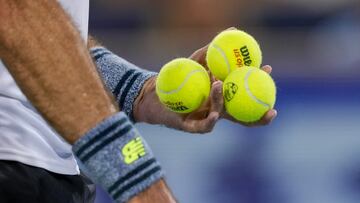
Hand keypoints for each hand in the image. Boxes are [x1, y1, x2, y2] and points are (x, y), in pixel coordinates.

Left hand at [133, 47, 276, 132]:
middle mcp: (218, 110)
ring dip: (223, 102)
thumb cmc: (178, 77)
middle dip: (260, 114)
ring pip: (222, 115)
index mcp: (222, 96)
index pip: (245, 92)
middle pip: (243, 114)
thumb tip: (231, 30)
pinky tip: (216, 115)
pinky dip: (211, 121)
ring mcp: (206, 119)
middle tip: (271, 107)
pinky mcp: (191, 127)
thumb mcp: (195, 60)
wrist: (155, 93)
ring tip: (219, 84)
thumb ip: (212, 49)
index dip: (260, 84)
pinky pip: (204, 126)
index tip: (268, 69)